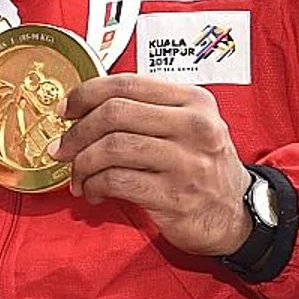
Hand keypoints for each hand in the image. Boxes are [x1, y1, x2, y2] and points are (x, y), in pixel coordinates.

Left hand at [50, 74, 250, 255]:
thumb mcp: (186, 126)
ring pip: (112, 148)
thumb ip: (144, 112)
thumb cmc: (201, 167)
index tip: (65, 111)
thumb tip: (82, 110)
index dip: (85, 94)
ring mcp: (187, 161)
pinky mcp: (175, 195)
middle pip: (114, 113)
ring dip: (83, 164)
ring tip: (78, 177)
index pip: (126, 84)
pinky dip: (95, 186)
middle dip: (77, 133)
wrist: (236, 214)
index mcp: (193, 100)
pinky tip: (94, 192)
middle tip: (62, 149)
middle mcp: (193, 126)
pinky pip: (117, 181)